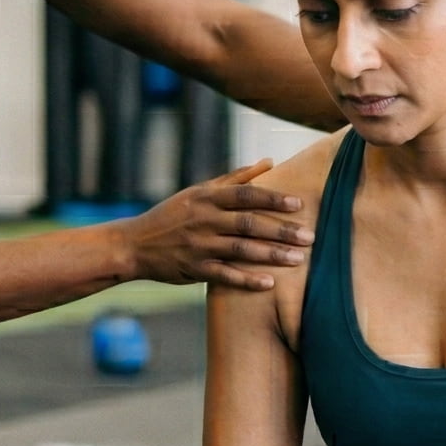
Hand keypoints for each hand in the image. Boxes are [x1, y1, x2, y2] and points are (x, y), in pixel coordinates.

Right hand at [123, 161, 310, 291]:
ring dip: (271, 255)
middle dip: (281, 231)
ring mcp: (199, 245)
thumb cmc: (172, 215)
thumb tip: (269, 162)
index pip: (246, 194)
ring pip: (241, 250)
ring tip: (298, 260)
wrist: (135, 244)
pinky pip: (225, 275)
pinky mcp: (195, 269)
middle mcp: (204, 220)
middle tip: (310, 237)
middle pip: (249, 223)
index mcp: (207, 198)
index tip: (299, 204)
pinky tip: (270, 283)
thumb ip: (235, 178)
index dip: (273, 198)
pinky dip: (247, 280)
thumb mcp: (200, 192)